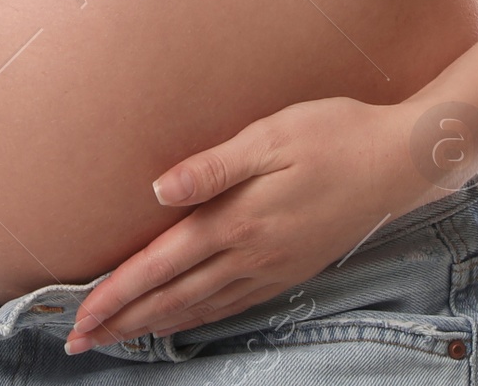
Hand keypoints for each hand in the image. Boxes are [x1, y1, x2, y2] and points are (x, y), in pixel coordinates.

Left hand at [66, 96, 417, 353]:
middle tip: (80, 343)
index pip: (162, 264)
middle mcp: (251, 253)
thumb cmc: (332, 134)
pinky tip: (185, 320)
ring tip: (119, 338)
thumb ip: (212, 167)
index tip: (80, 316)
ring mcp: (273, 267)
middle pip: (173, 297)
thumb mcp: (271, 135)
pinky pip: (232, 304)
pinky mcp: (290, 269)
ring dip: (155, 325)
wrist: (397, 162)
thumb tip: (158, 191)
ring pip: (200, 307)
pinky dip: (198, 318)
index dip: (118, 292)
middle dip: (124, 321)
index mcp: (238, 219)